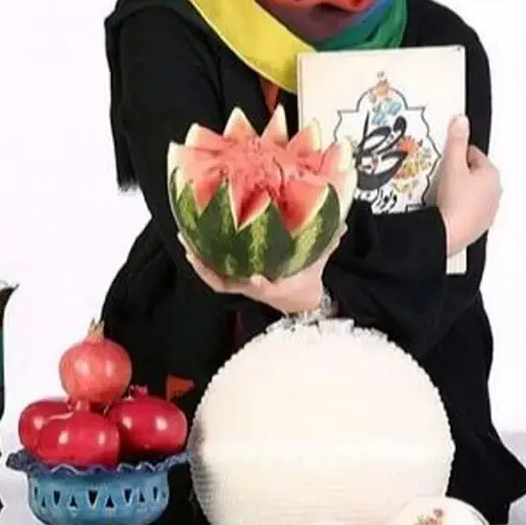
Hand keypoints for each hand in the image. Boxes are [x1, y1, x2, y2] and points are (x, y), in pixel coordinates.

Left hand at [182, 225, 345, 314]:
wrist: (300, 299)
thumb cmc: (306, 279)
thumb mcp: (318, 261)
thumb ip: (327, 243)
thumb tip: (341, 225)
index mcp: (274, 285)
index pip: (264, 287)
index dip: (260, 285)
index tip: (257, 279)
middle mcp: (252, 285)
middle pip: (224, 279)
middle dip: (205, 263)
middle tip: (189, 242)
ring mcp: (241, 283)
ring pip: (214, 275)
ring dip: (198, 259)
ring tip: (185, 238)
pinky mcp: (236, 280)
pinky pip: (214, 273)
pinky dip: (202, 263)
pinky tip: (192, 245)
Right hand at [436, 115, 501, 254]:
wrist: (449, 233)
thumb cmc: (454, 199)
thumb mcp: (452, 165)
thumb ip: (456, 141)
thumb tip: (461, 120)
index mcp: (492, 174)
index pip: (474, 154)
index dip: (457, 156)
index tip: (446, 162)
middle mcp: (496, 192)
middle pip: (475, 174)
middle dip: (461, 174)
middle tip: (444, 178)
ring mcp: (489, 210)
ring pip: (474, 192)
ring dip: (462, 191)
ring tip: (445, 195)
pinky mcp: (480, 225)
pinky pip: (471, 209)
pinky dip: (461, 207)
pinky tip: (448, 209)